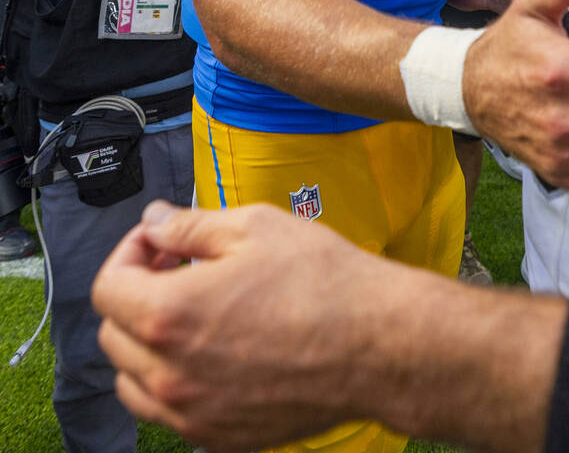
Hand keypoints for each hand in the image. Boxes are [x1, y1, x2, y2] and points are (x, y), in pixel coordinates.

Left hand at [93, 201, 410, 451]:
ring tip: (195, 314)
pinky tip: (218, 351)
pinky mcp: (218, 437)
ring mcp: (191, 413)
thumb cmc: (323, 281)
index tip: (160, 240)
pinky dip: (176, 381)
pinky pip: (170, 412)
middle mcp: (169, 374)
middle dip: (138, 295)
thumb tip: (155, 222)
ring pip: (133, 382)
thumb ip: (192, 225)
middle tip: (181, 269)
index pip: (108, 286)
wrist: (376, 343)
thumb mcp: (257, 227)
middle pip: (114, 334)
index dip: (130, 253)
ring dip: (147, 344)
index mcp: (170, 315)